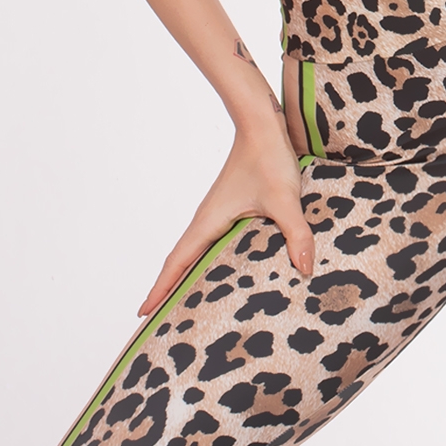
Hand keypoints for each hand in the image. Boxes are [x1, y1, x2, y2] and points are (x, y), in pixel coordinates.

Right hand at [138, 108, 315, 316]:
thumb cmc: (267, 156)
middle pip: (179, 263)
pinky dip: (205, 261)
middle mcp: (206, 221)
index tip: (142, 313)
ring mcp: (216, 216)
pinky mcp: (230, 210)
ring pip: (194, 253)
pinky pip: (211, 243)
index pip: (176, 263)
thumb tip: (303, 268)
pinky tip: (220, 272)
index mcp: (208, 222)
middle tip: (157, 321)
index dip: (160, 289)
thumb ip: (295, 234)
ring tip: (181, 303)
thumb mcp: (284, 198)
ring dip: (185, 276)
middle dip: (166, 291)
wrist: (263, 124)